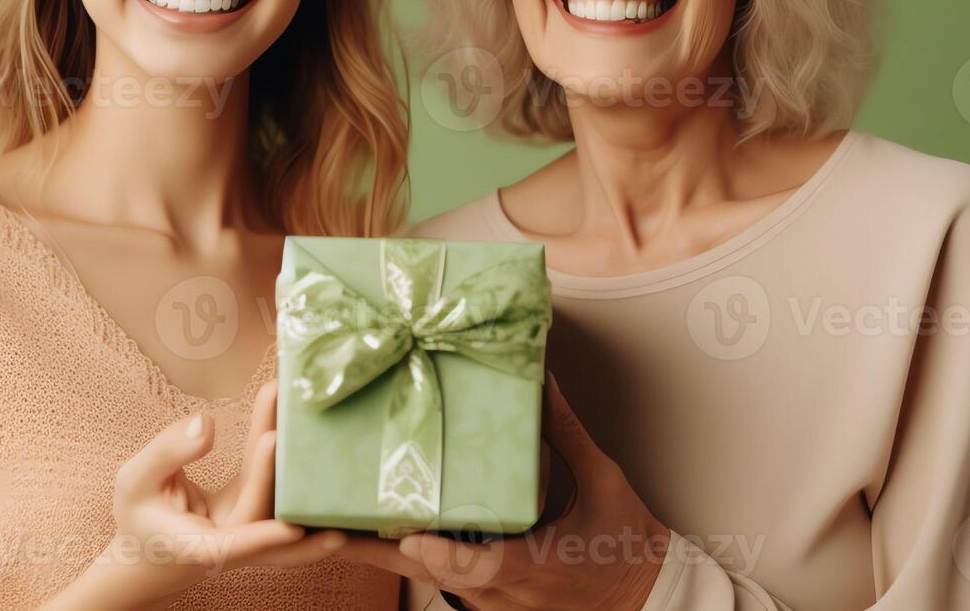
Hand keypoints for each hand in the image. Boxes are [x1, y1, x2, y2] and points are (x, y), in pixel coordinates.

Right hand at [43, 379, 346, 610]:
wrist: (148, 547)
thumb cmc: (140, 516)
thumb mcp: (134, 481)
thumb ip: (167, 453)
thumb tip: (206, 423)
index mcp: (203, 548)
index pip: (238, 545)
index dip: (264, 537)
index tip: (292, 527)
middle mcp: (237, 541)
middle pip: (275, 519)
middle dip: (293, 484)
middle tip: (309, 444)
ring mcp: (254, 527)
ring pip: (283, 497)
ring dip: (294, 456)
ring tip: (304, 412)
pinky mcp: (259, 508)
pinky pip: (278, 481)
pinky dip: (284, 451)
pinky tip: (292, 413)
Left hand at [339, 372, 670, 610]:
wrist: (643, 596)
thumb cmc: (626, 543)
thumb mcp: (605, 483)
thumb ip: (569, 433)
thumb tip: (542, 381)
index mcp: (538, 563)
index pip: (486, 566)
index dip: (448, 555)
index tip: (414, 539)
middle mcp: (506, 589)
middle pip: (431, 574)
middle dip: (377, 550)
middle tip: (326, 522)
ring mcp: (492, 599)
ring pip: (426, 577)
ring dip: (381, 551)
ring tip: (329, 515)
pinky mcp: (486, 596)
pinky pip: (439, 576)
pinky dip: (406, 554)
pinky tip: (370, 525)